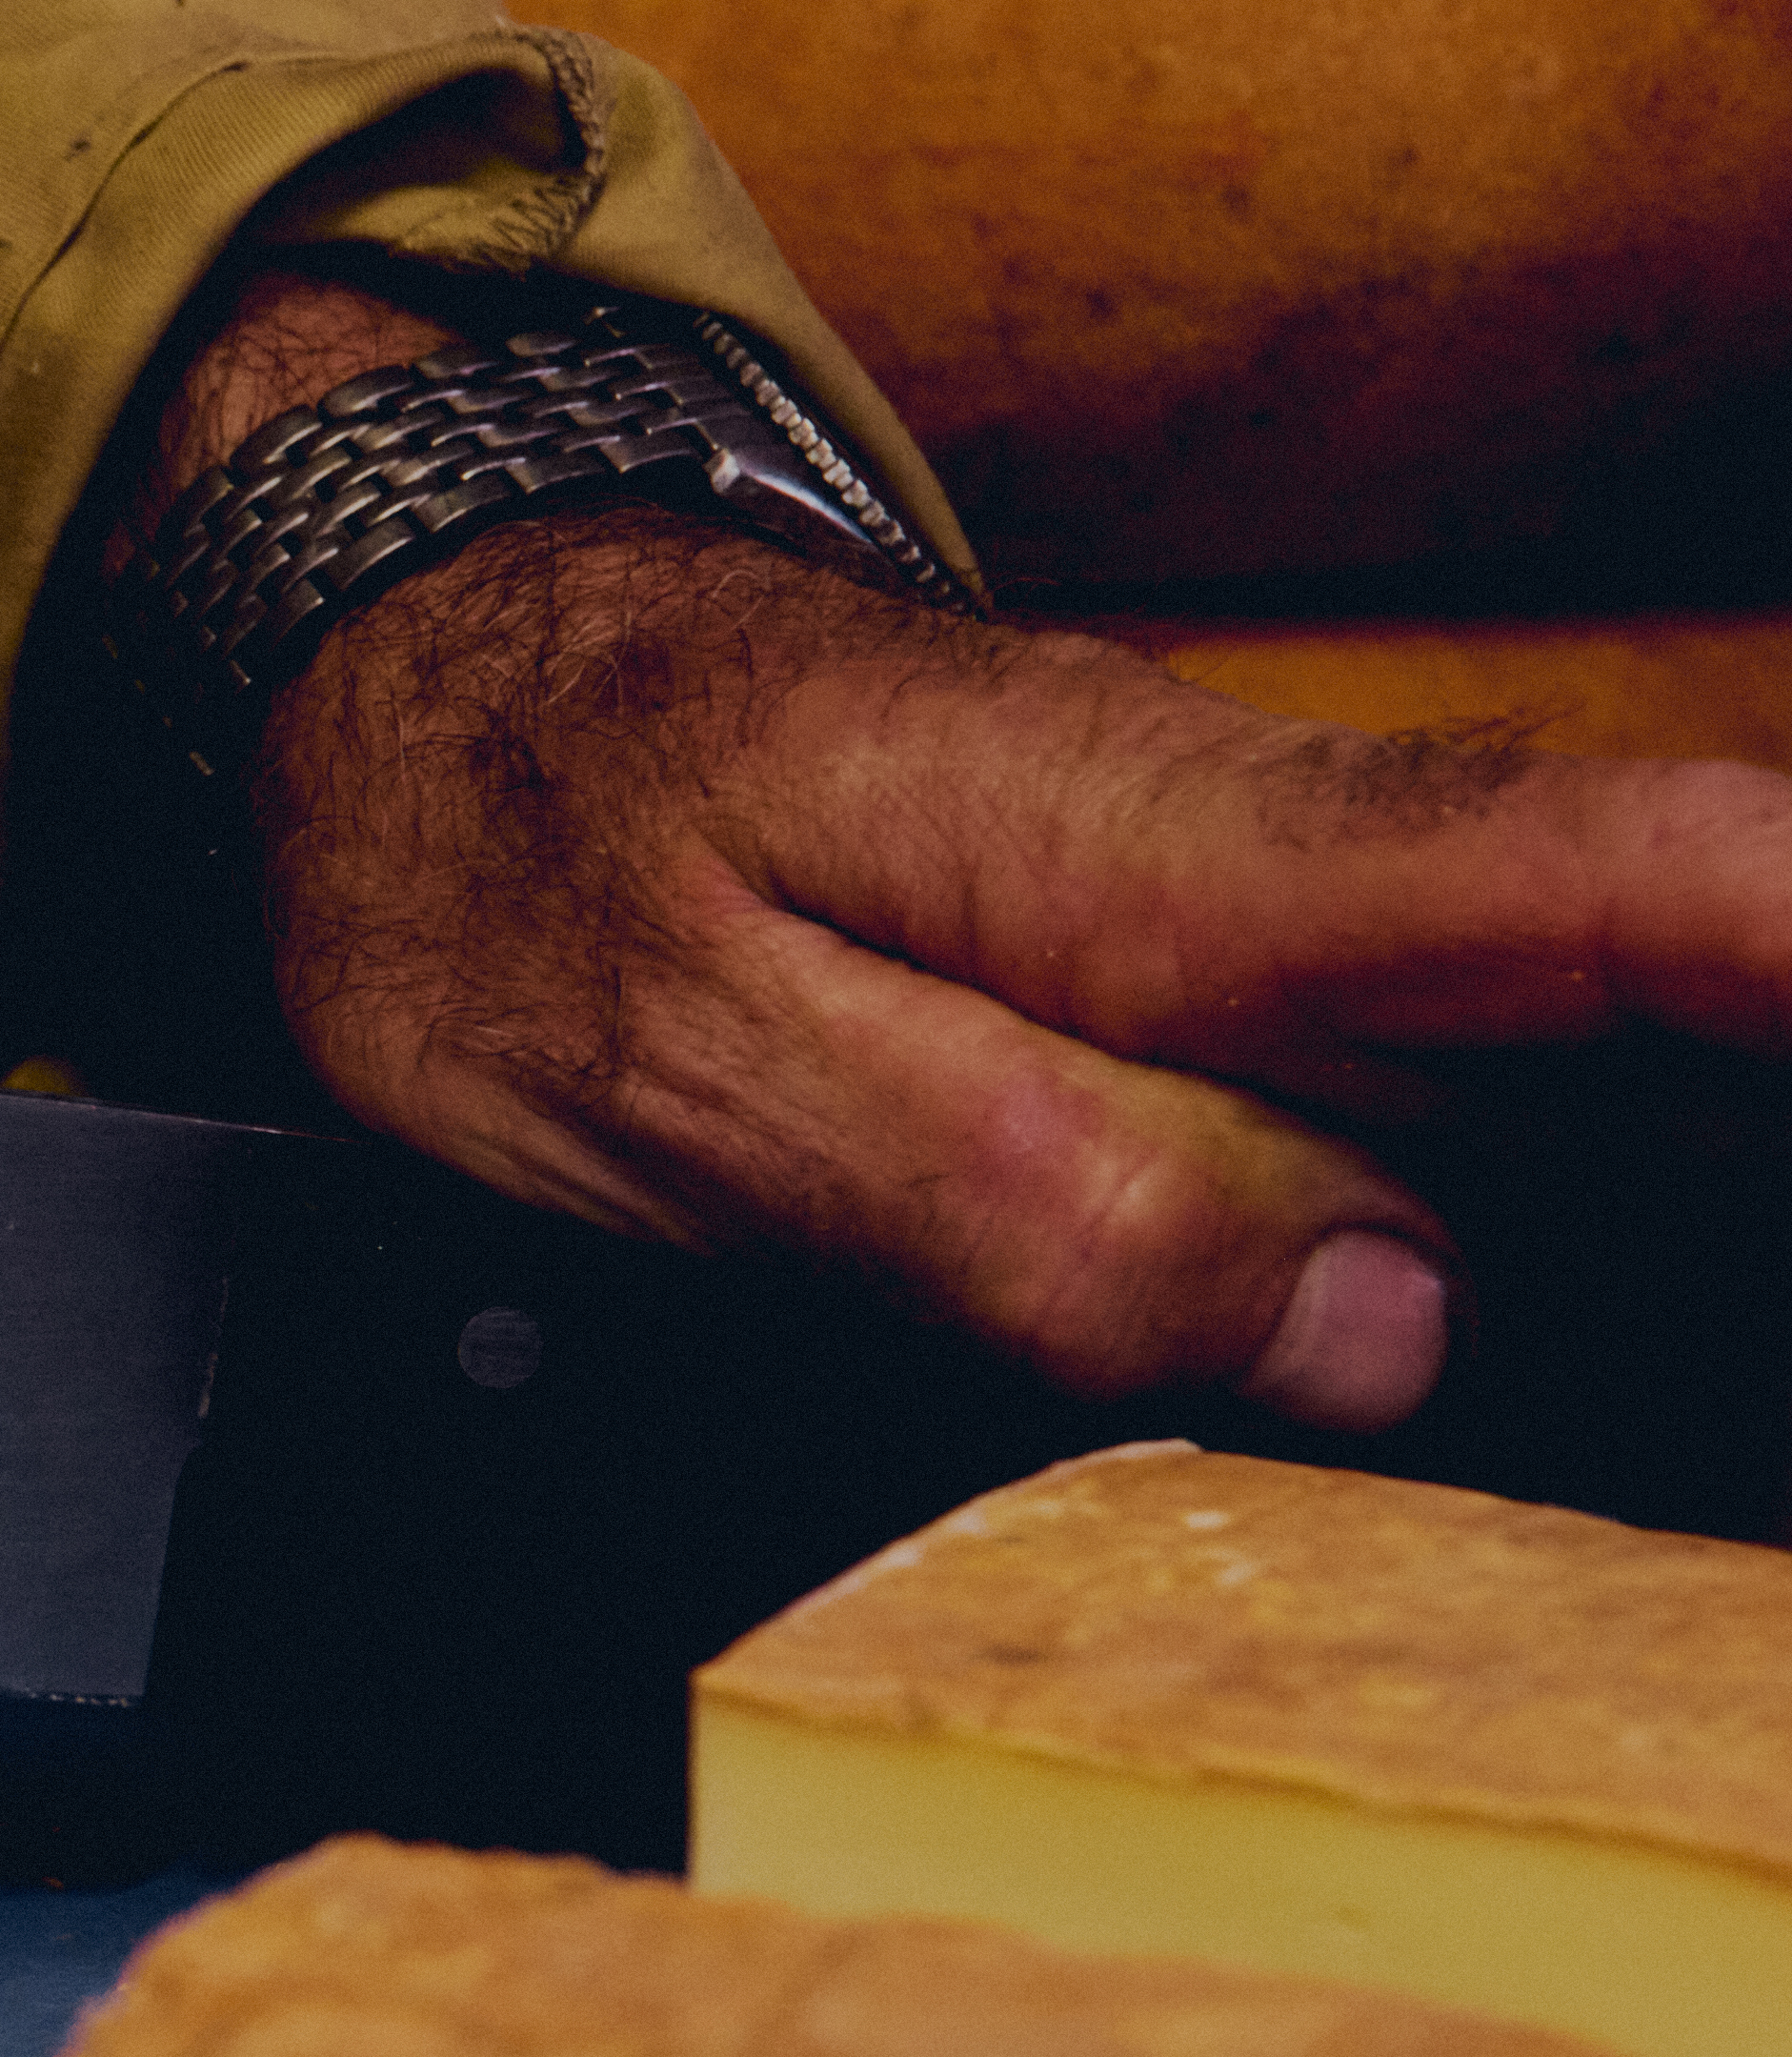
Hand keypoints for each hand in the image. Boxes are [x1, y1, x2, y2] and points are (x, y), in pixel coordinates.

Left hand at [163, 273, 1791, 1433]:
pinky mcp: (1209, 1005)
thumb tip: (1379, 1327)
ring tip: (1687, 1388)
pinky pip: (1432, 1107)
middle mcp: (1282, 875)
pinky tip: (1473, 1335)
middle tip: (1742, 1386)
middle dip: (1753, 1182)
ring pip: (1572, 1078)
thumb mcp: (694, 1070)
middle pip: (1675, 1004)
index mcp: (1181, 856)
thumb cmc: (507, 836)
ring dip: (1673, 1212)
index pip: (1632, 887)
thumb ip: (1031, 1203)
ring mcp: (1263, 939)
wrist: (399, 668)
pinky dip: (1519, 1213)